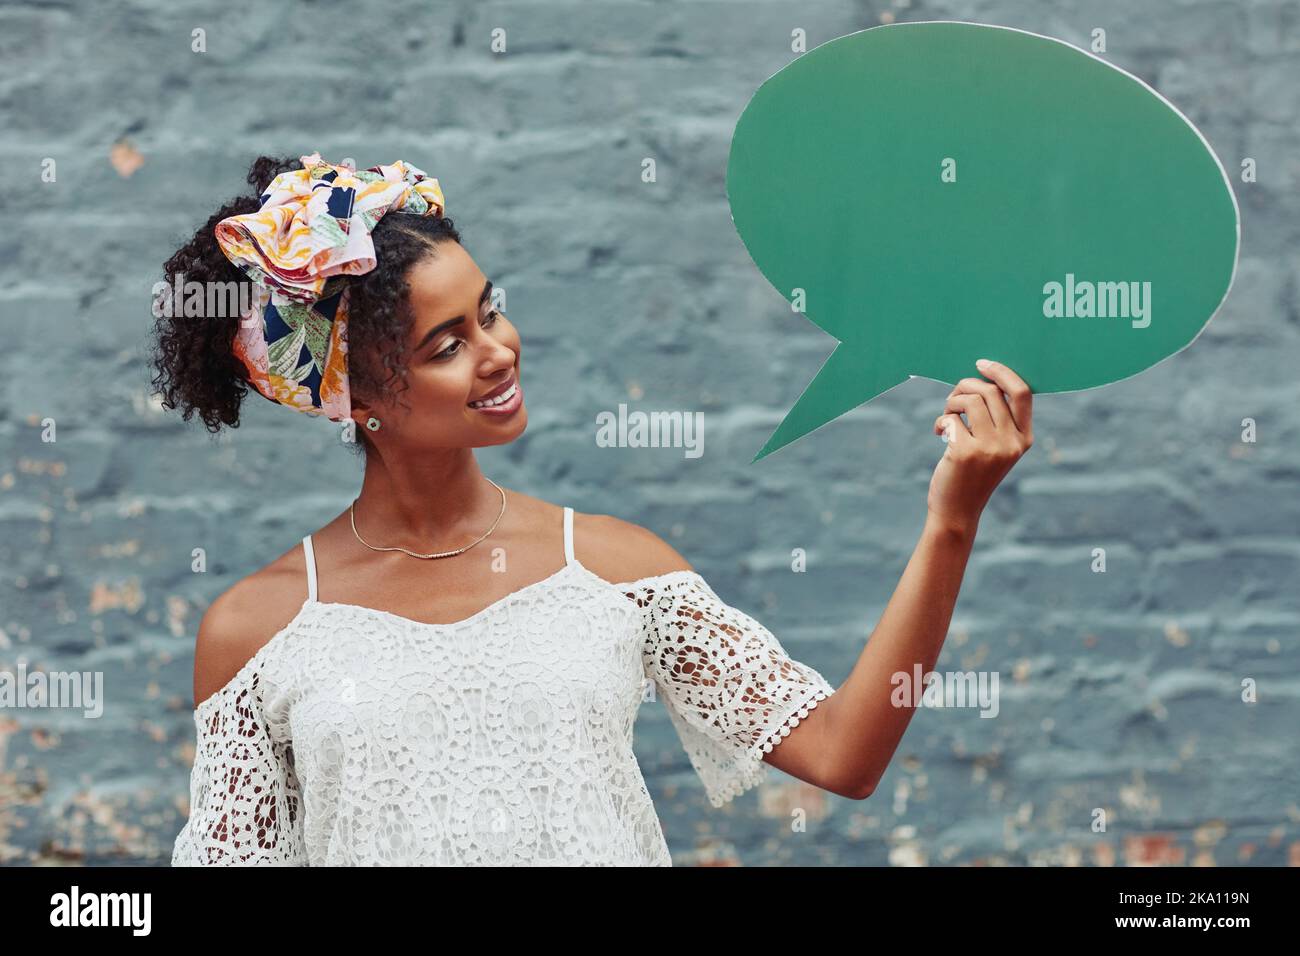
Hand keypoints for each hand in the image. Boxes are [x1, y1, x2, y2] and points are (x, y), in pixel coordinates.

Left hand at [927, 359, 1034, 535]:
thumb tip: (981, 380)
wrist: (957, 512)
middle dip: (966, 387)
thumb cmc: (973, 474)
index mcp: (1025, 439)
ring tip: (946, 416)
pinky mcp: (965, 453)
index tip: (981, 364)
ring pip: (970, 400)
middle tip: (953, 400)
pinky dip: (940, 420)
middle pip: (991, 391)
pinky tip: (938, 432)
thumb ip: (997, 420)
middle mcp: (1012, 443)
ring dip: (952, 402)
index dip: (1002, 372)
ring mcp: (990, 448)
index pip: (1023, 393)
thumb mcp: (996, 448)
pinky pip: (950, 418)